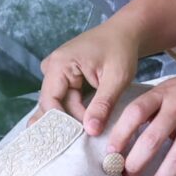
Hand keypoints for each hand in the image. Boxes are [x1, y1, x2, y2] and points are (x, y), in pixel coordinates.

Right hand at [32, 21, 143, 136]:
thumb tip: (91, 131)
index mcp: (60, 63)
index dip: (61, 121)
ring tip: (81, 137)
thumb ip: (103, 104)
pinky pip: (64, 98)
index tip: (77, 138)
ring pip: (59, 103)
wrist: (126, 32)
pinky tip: (80, 125)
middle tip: (79, 143)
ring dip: (71, 118)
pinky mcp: (64, 76)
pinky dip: (73, 111)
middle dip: (66, 122)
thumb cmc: (121, 49)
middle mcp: (52, 66)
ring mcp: (56, 71)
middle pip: (52, 103)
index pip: (50, 101)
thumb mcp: (117, 78)